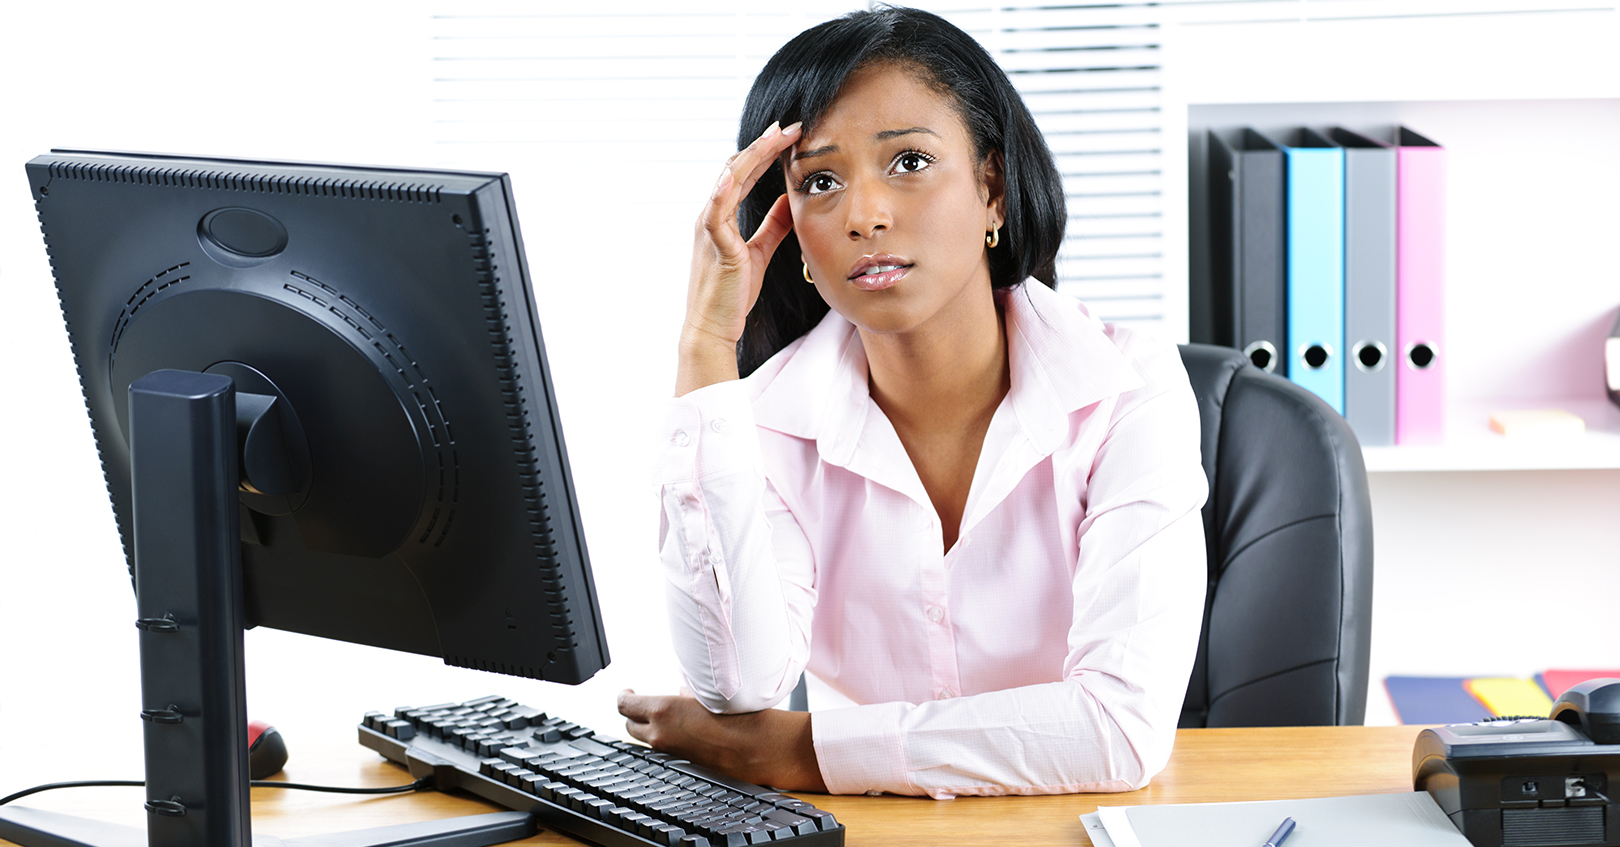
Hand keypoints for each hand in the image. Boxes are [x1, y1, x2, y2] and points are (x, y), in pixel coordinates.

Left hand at [617, 689, 827, 793]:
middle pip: (630, 727)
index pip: (625, 705)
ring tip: (666, 718)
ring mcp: (672, 753)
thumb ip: (689, 693)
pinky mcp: (684, 765)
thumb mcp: (710, 695)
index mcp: (663, 712)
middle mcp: (662, 735)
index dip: (623, 697)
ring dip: (651, 729)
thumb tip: (682, 693)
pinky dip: (669, 740)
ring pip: (648, 741)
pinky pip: (666, 751)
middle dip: (634, 715)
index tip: (627, 691)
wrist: (760, 748)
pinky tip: (686, 732)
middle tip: (643, 704)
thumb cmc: (741, 718)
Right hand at [678, 121, 801, 395]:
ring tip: (776, 137)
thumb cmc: (733, 294)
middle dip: (763, 145)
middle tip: (789, 125)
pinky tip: (737, 173)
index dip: (765, 152)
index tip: (789, 135)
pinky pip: (716, 212)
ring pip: (728, 181)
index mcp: (721, 216)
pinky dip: (724, 190)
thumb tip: (787, 201)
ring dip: (753, 156)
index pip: (743, 174)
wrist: (713, 327)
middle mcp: (711, 216)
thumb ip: (772, 226)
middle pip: (736, 169)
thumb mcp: (759, 252)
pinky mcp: (714, 246)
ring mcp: (709, 229)